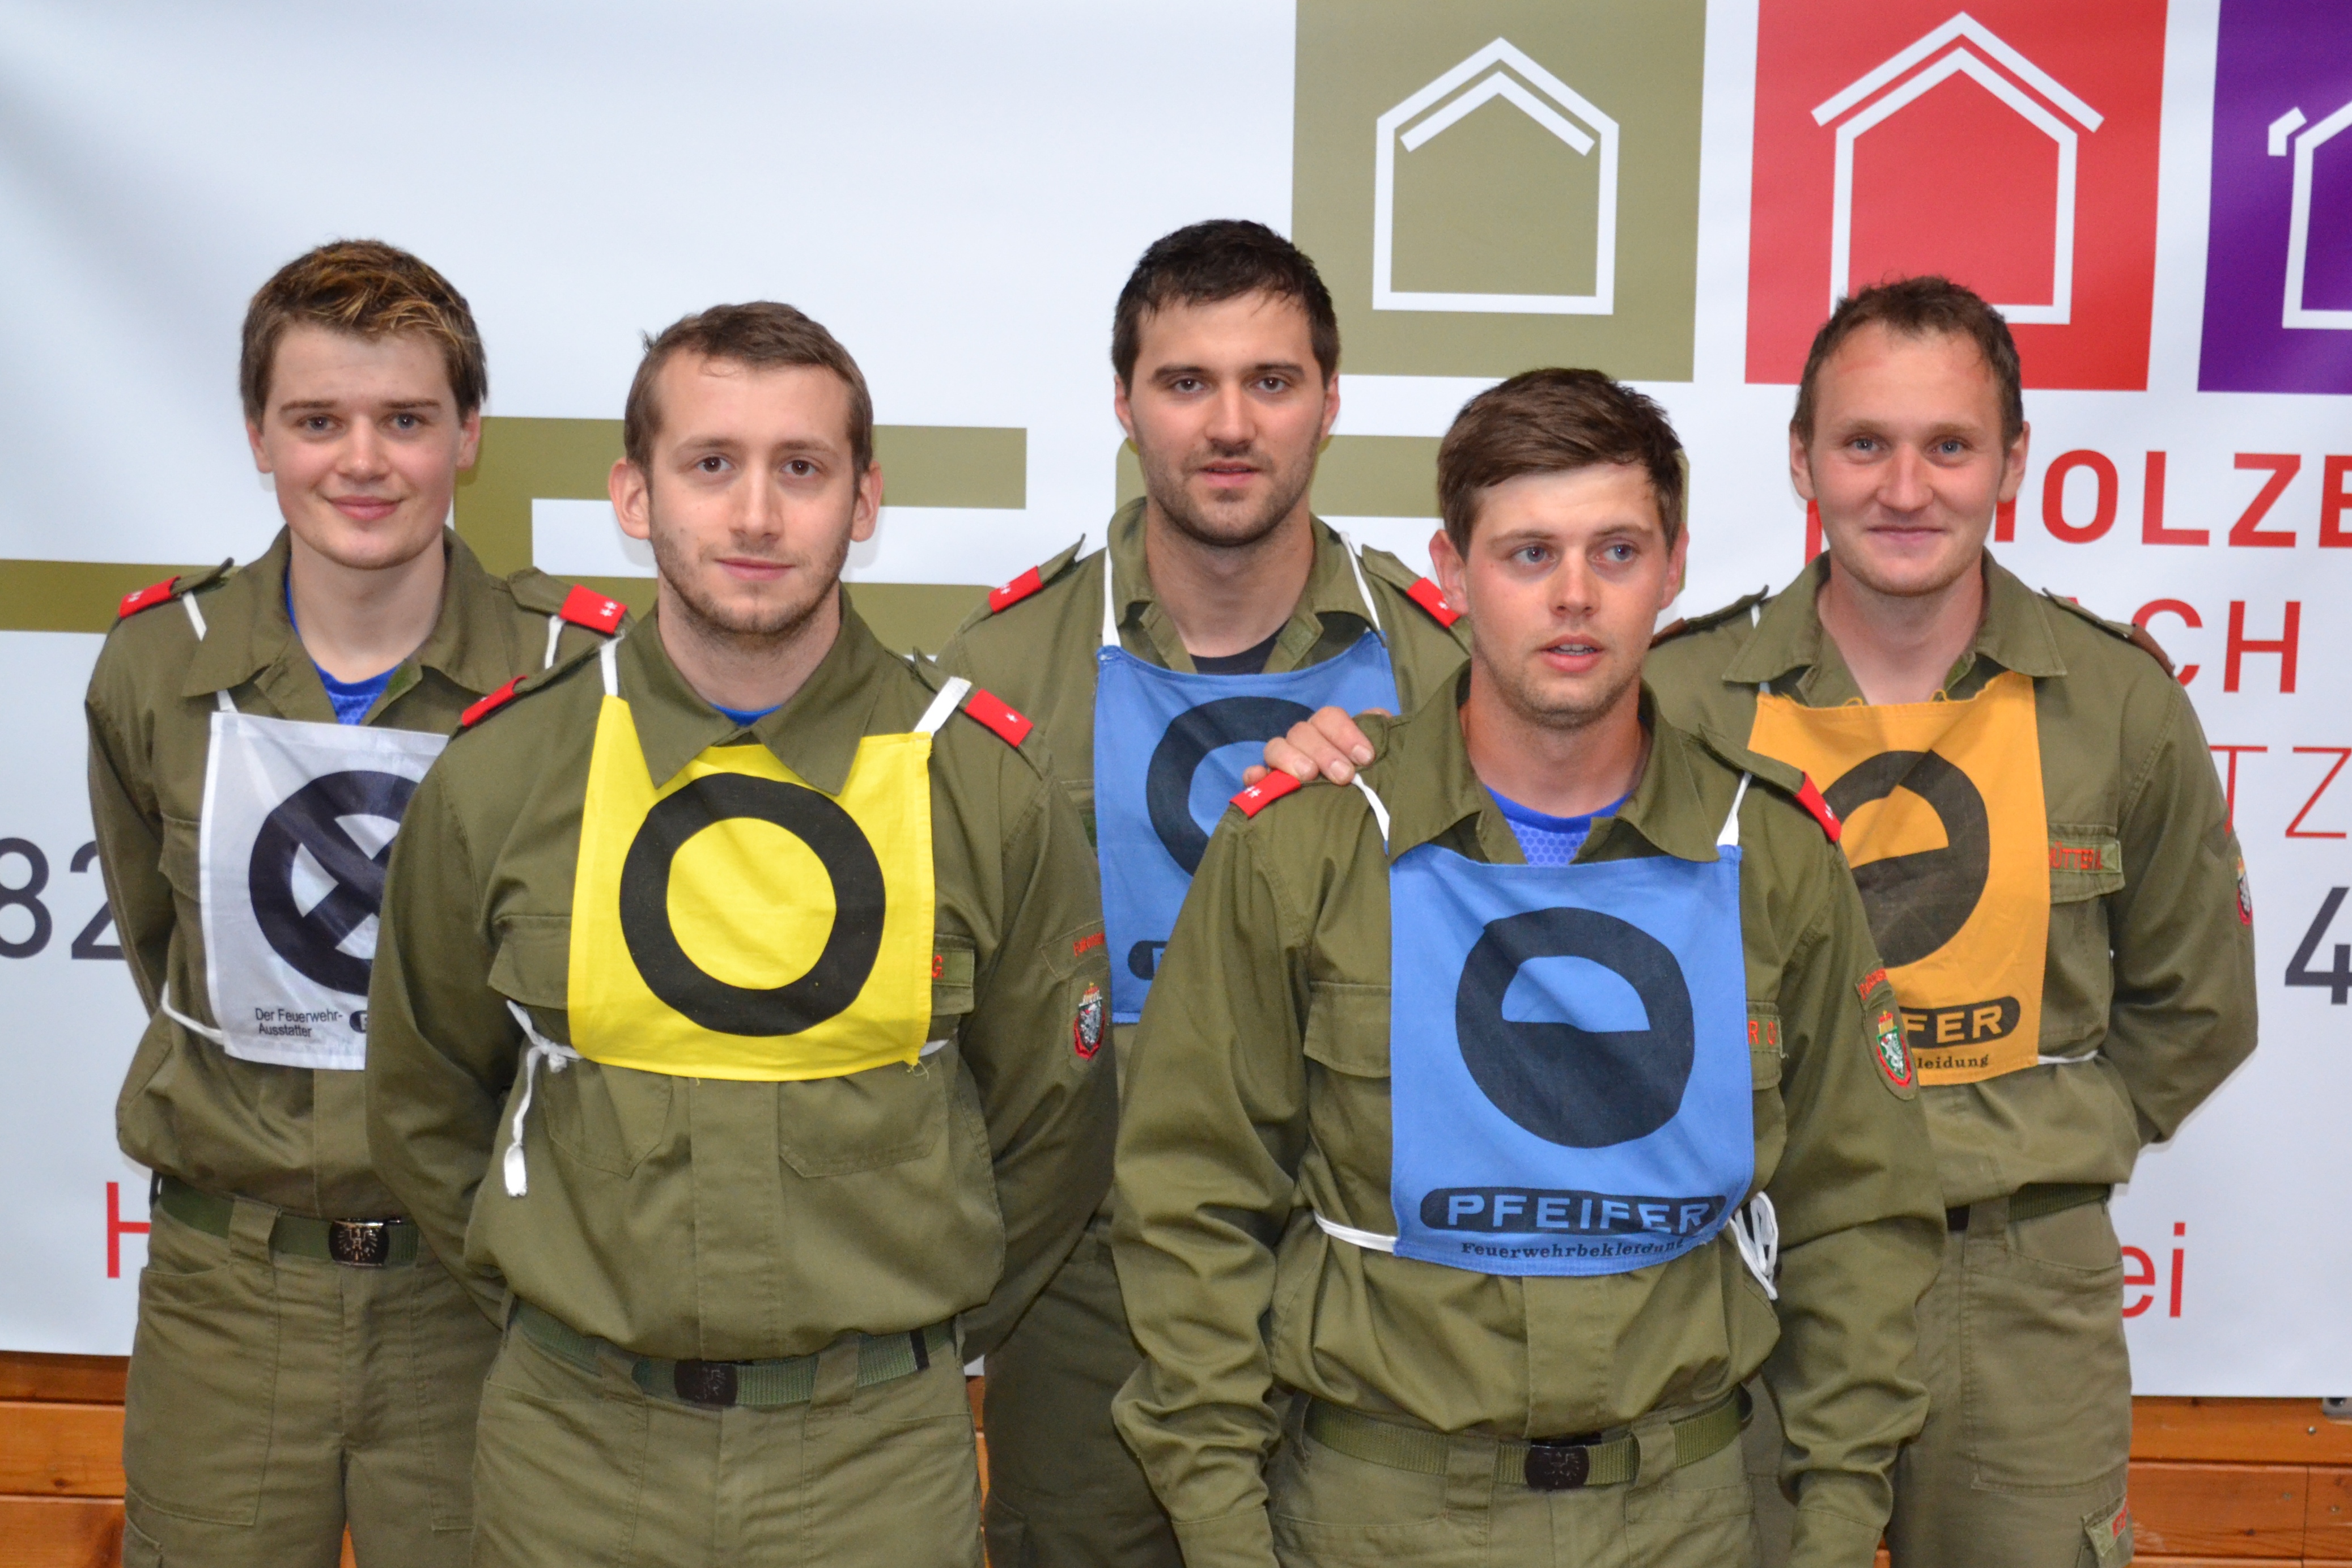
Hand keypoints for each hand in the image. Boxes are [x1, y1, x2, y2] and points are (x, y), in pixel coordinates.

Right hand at [1240, 706, 1384, 787]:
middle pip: (1302, 731)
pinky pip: (1252, 775)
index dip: (1346, 733)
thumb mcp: (1376, 758)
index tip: (1365, 757)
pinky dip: (1254, 775)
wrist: (1358, 815)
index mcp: (1327, 731)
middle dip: (1324, 751)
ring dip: (1291, 758)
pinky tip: (1259, 778)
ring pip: (1275, 747)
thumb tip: (1380, 718)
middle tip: (1344, 775)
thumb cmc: (1363, 779)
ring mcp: (1280, 762)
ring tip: (1308, 776)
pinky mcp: (1264, 785)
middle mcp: (1302, 741)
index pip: (1329, 717)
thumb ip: (1380, 736)